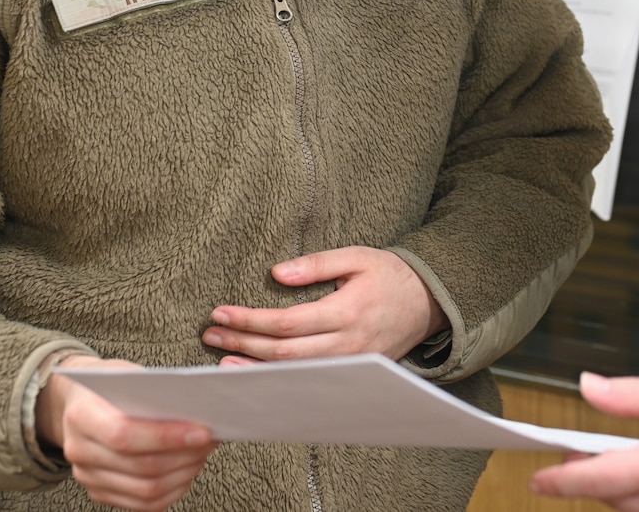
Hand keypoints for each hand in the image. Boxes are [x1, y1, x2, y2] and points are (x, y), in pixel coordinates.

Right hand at [36, 357, 214, 511]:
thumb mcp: (128, 375)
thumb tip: (201, 409)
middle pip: (140, 466)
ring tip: (203, 454)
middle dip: (184, 456)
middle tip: (210, 441)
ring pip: (145, 490)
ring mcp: (87, 476)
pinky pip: (143, 504)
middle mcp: (78, 450)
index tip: (203, 432)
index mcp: (81, 416)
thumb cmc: (111, 384)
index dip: (167, 437)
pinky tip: (188, 471)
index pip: (124, 435)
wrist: (81, 402)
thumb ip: (156, 392)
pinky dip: (173, 490)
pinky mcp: (100, 492)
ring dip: (183, 474)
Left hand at [205, 246, 445, 363]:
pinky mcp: (352, 376)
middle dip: (242, 343)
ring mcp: (350, 366)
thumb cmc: (389, 275)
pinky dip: (278, 380)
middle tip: (210, 333)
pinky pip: (309, 381)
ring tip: (222, 358)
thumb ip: (317, 264)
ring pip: (294, 373)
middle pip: (284, 353)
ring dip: (254, 367)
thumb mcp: (357, 257)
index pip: (287, 323)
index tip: (220, 313)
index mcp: (347, 312)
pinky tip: (256, 375)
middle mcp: (348, 345)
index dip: (251, 320)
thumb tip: (276, 274)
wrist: (428, 304)